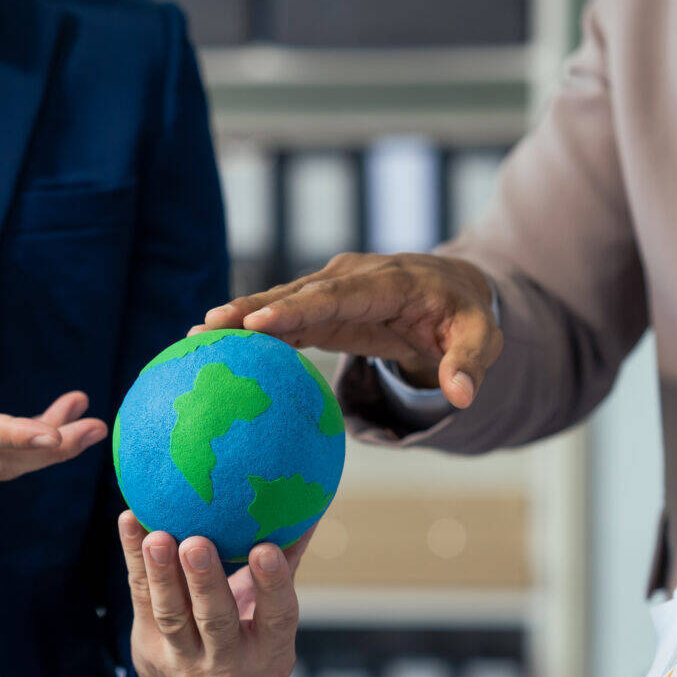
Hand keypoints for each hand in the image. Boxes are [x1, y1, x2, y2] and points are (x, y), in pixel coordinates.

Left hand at [119, 511, 308, 676]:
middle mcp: (227, 663)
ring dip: (162, 574)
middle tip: (196, 543)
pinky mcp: (149, 645)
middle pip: (215, 620)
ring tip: (156, 537)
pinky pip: (140, 599)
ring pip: (171, 614)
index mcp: (270, 653)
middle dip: (205, 582)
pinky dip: (134, 560)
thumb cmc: (246, 636)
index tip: (266, 549)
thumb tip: (309, 500)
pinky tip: (131, 522)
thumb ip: (286, 563)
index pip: (277, 618)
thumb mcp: (271, 614)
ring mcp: (183, 658)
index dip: (272, 585)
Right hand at [200, 252, 501, 407]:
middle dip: (250, 308)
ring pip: (282, 302)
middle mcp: (352, 278)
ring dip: (239, 317)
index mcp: (389, 282)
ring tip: (193, 337)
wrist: (456, 288)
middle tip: (206, 327)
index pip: (338, 295)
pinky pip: (284, 318)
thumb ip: (470, 363)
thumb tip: (461, 397)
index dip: (297, 308)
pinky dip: (252, 330)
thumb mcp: (483, 337)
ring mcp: (333, 290)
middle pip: (296, 293)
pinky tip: (214, 349)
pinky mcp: (322, 307)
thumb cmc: (467, 315)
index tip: (259, 323)